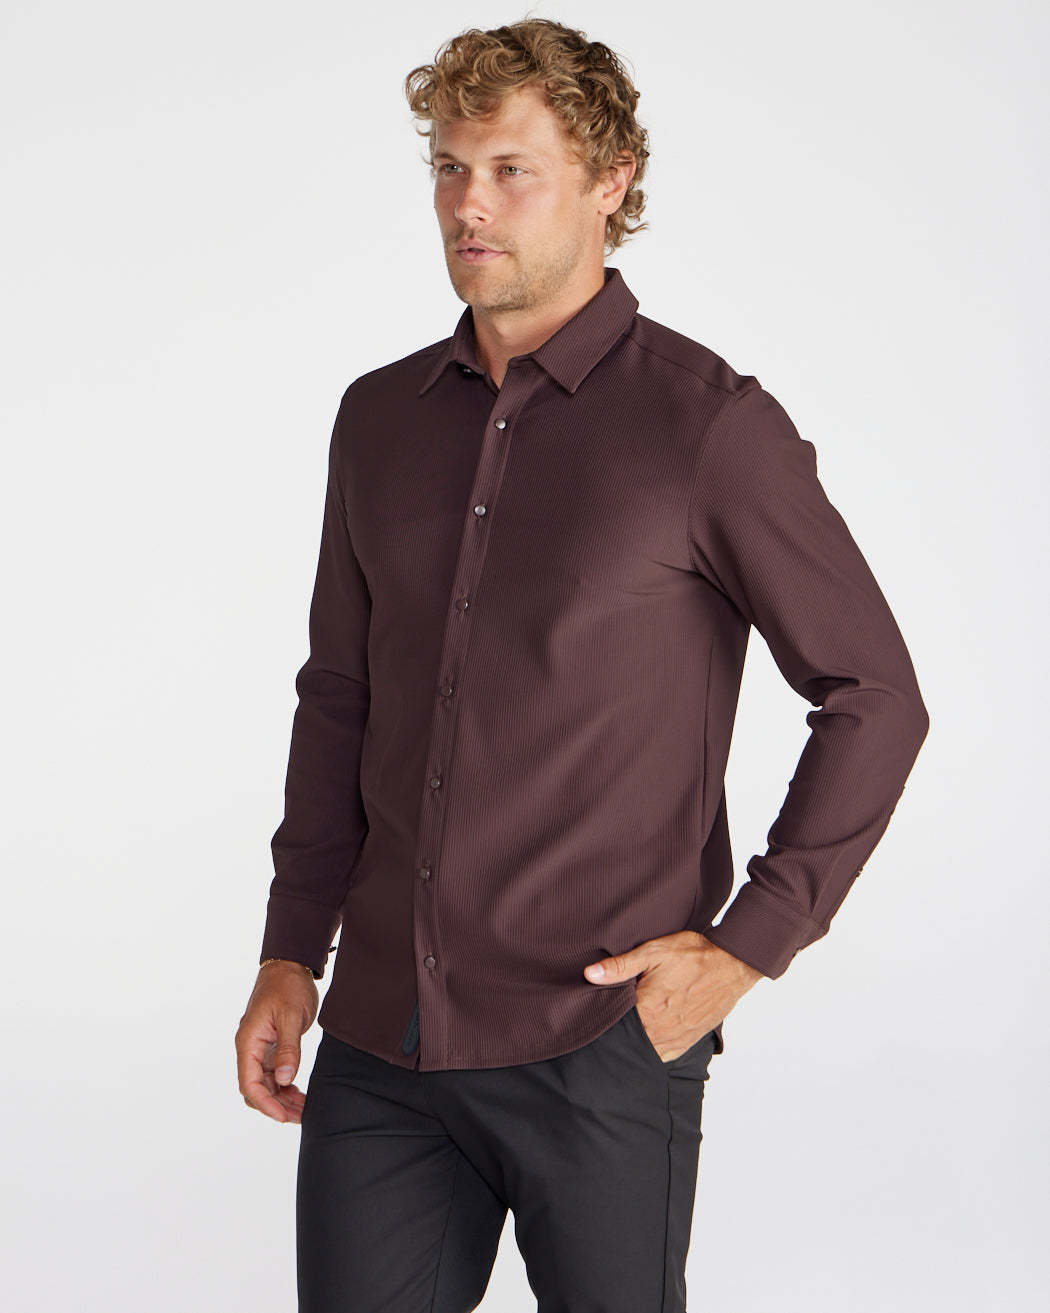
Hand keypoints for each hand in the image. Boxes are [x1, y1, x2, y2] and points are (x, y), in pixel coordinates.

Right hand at [236, 960, 317, 1122]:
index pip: (250, 1083)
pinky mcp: (272, 1046)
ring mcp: (261, 1048)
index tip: (283, 1117)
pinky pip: (275, 1074)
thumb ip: (289, 1049)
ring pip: (267, 1084)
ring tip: (303, 1110)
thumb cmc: (287, 986)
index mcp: (248, 1042)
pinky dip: (286, 1087)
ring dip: (282, 1099)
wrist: (290, 966)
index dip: (265, 1104)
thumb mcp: (291, 1017)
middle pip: (257, 1088)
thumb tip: (285, 1080)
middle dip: (276, 1106)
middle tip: (300, 1118)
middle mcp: (251, 1048)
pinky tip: (300, 1095)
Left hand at [583, 931, 763, 1060]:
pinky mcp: (687, 1043)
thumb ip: (620, 966)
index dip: (602, 1017)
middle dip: (617, 1031)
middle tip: (610, 1019)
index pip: (612, 1025)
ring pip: (644, 1050)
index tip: (595, 1010)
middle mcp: (660, 1031)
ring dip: (635, 1041)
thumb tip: (589, 975)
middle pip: (627, 1040)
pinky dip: (651, 1047)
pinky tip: (647, 1033)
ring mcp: (675, 1040)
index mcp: (647, 1010)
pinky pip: (662, 1054)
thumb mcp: (653, 952)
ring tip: (628, 1026)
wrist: (732, 965)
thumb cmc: (693, 955)